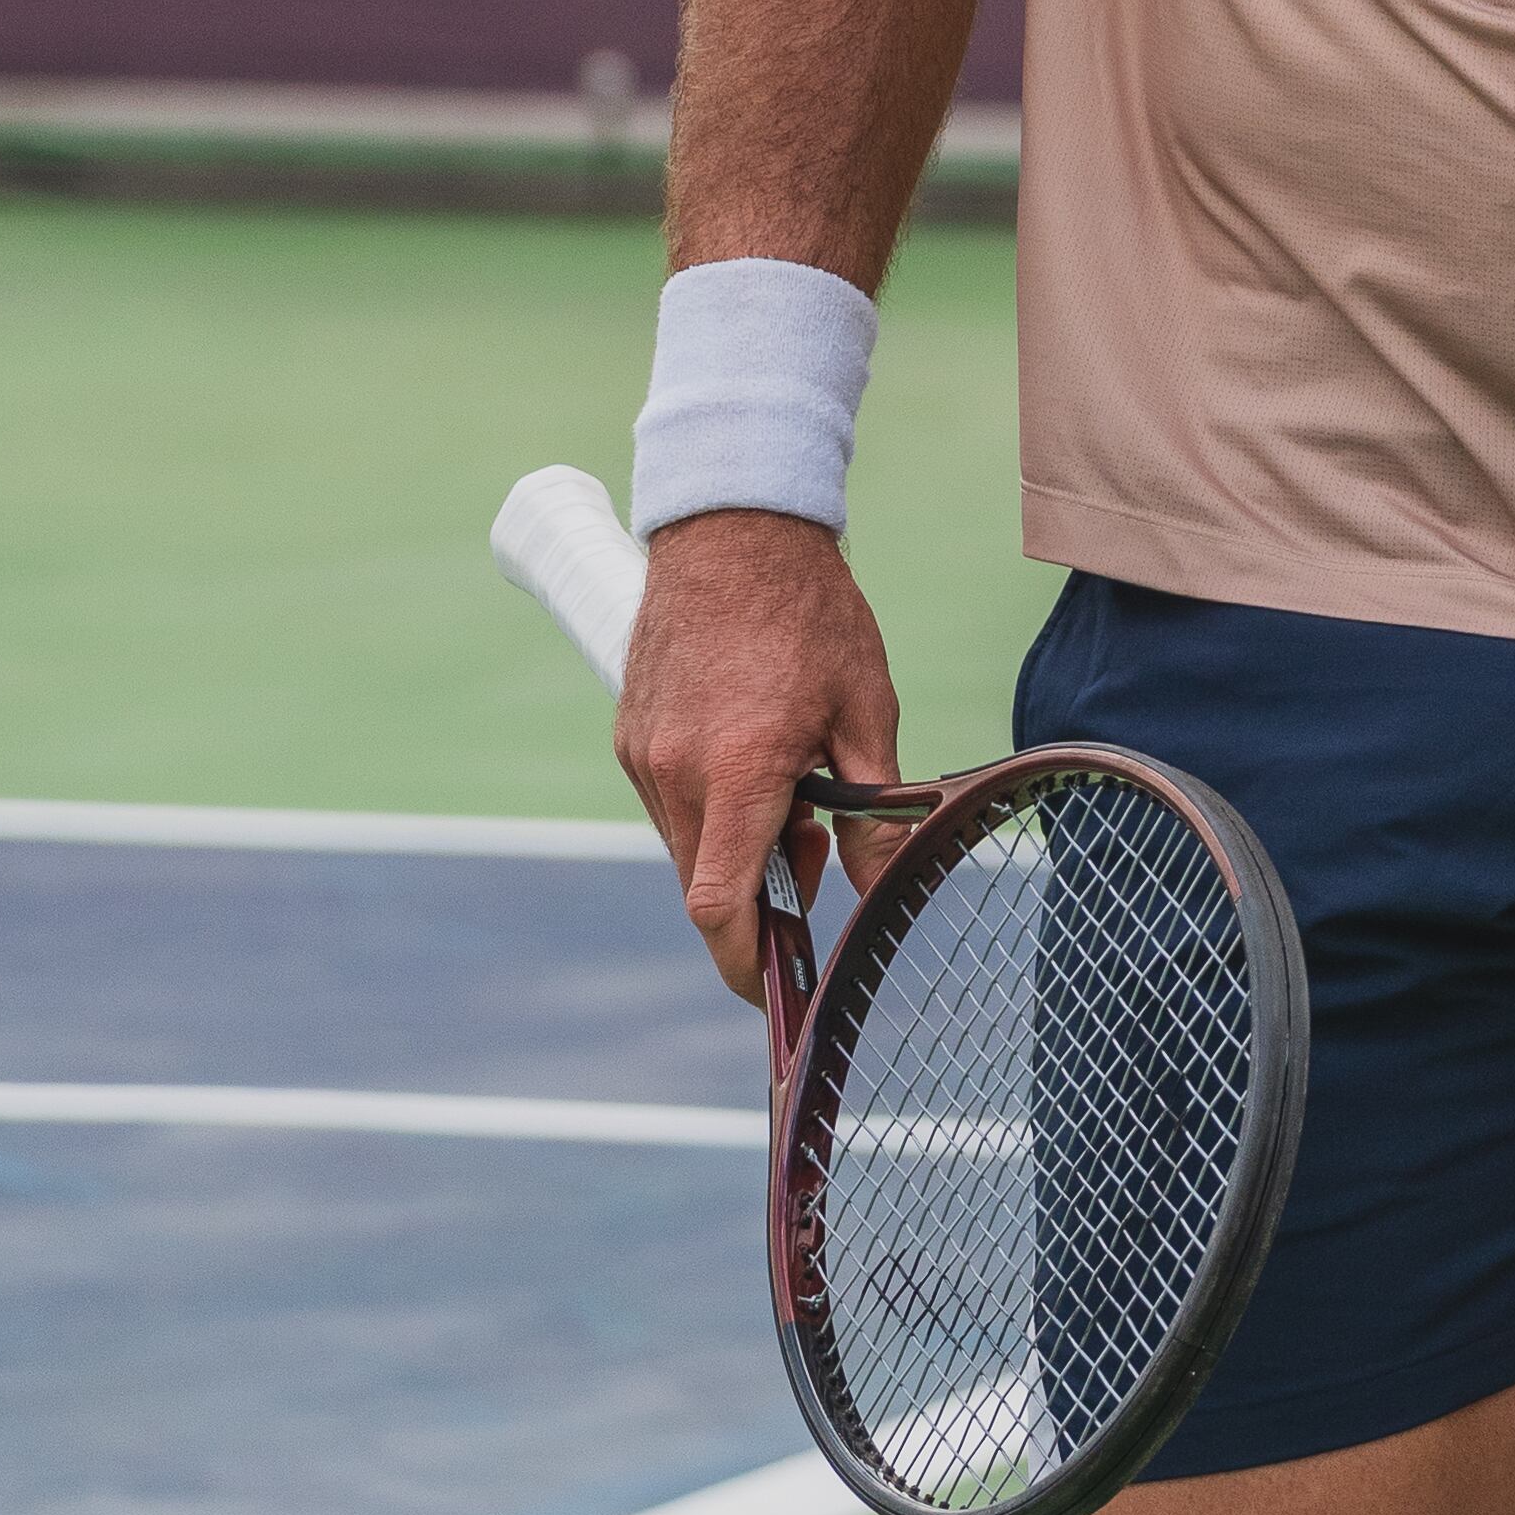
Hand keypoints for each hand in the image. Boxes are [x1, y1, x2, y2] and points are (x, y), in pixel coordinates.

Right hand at [616, 508, 907, 1001]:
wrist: (735, 527)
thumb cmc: (811, 613)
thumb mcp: (866, 709)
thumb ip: (873, 808)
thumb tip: (883, 883)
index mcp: (736, 772)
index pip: (720, 906)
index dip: (747, 963)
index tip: (778, 988)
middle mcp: (675, 773)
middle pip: (706, 884)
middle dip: (760, 898)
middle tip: (820, 852)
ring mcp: (644, 755)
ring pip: (687, 845)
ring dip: (739, 849)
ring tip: (798, 791)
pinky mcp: (631, 734)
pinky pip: (671, 802)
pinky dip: (713, 810)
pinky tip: (760, 764)